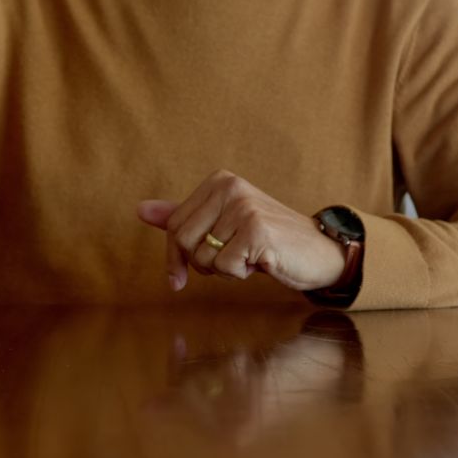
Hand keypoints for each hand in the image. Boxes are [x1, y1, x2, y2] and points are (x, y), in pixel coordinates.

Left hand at [137, 170, 344, 291]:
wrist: (317, 251)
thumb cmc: (266, 240)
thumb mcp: (221, 225)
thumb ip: (183, 217)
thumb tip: (140, 210)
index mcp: (219, 181)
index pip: (173, 226)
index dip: (175, 258)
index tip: (181, 276)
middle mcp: (230, 187)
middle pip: (183, 241)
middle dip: (201, 263)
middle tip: (230, 259)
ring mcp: (244, 207)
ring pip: (203, 258)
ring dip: (223, 269)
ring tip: (249, 256)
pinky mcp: (256, 231)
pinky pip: (224, 267)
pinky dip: (239, 274)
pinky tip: (260, 262)